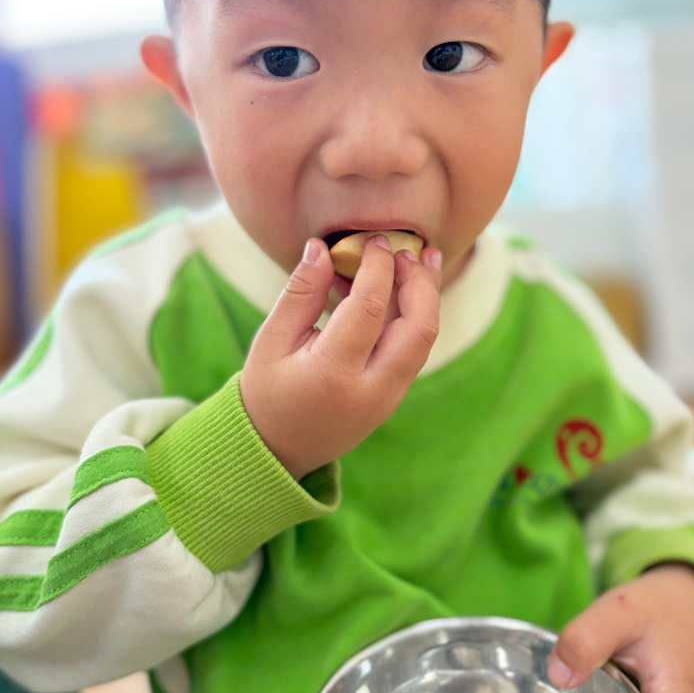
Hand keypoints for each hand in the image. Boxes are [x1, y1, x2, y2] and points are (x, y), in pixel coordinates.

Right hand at [239, 235, 441, 480]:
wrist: (274, 452)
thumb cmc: (266, 393)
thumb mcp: (271, 341)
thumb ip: (300, 293)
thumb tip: (321, 247)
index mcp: (334, 374)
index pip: (371, 308)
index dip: (378, 267)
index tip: (373, 239)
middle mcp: (371, 390)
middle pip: (419, 328)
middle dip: (420, 281)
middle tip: (407, 249)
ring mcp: (388, 399)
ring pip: (425, 340)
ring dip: (427, 296)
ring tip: (424, 258)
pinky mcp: (393, 399)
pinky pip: (414, 350)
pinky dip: (414, 315)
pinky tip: (403, 287)